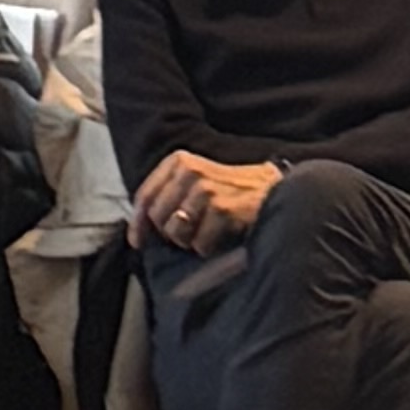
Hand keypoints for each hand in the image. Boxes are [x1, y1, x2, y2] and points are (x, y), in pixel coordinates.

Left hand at [136, 152, 280, 254]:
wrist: (272, 189)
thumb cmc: (230, 190)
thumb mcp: (195, 180)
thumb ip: (168, 196)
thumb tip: (140, 231)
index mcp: (178, 162)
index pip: (145, 196)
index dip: (138, 223)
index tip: (137, 241)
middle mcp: (189, 172)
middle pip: (158, 218)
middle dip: (171, 234)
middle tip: (191, 234)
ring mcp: (205, 190)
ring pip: (178, 233)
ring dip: (191, 241)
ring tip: (208, 232)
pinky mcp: (222, 209)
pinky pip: (201, 244)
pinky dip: (209, 247)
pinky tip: (222, 236)